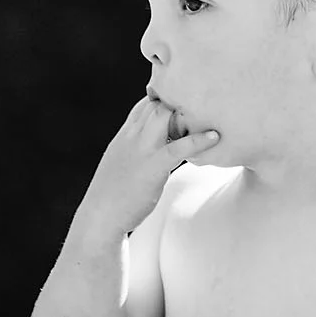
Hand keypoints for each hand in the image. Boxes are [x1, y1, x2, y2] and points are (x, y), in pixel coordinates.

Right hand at [76, 96, 219, 240]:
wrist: (100, 216)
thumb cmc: (113, 193)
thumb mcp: (120, 161)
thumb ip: (135, 148)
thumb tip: (152, 145)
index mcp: (124, 135)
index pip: (145, 104)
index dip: (164, 100)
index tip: (182, 105)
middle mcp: (131, 136)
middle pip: (157, 104)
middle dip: (178, 103)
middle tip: (201, 111)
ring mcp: (142, 150)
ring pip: (165, 115)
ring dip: (187, 114)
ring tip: (209, 117)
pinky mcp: (153, 167)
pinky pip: (179, 148)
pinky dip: (198, 140)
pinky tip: (215, 137)